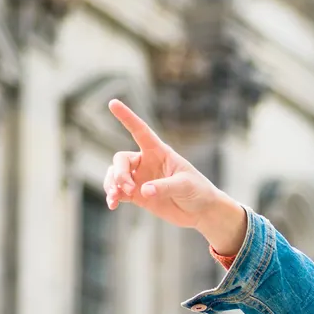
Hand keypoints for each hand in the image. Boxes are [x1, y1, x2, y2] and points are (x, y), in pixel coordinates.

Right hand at [102, 99, 247, 254]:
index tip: (113, 103)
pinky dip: (113, 197)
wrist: (201, 210)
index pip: (140, 131)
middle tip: (129, 189)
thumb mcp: (184, 185)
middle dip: (120, 173)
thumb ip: (164, 187)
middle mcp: (146, 162)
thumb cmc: (198, 190)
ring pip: (115, 175)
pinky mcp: (138, 195)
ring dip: (112, 185)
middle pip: (121, 159)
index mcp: (159, 152)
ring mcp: (140, 178)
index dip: (126, 117)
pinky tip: (113, 204)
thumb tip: (143, 190)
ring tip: (115, 198)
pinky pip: (119, 192)